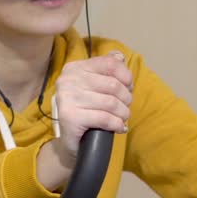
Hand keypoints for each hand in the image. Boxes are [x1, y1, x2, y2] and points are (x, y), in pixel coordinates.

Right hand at [43, 52, 133, 170]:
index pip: (109, 64)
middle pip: (112, 84)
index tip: (129, 88)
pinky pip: (104, 118)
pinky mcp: (70, 117)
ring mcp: (67, 98)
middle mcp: (68, 80)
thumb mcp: (95, 87)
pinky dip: (116, 124)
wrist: (72, 141)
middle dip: (126, 98)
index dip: (125, 76)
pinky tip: (119, 127)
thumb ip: (106, 70)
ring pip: (110, 102)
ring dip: (123, 113)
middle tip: (126, 107)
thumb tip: (120, 56)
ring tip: (123, 118)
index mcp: (74, 68)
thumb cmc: (87, 111)